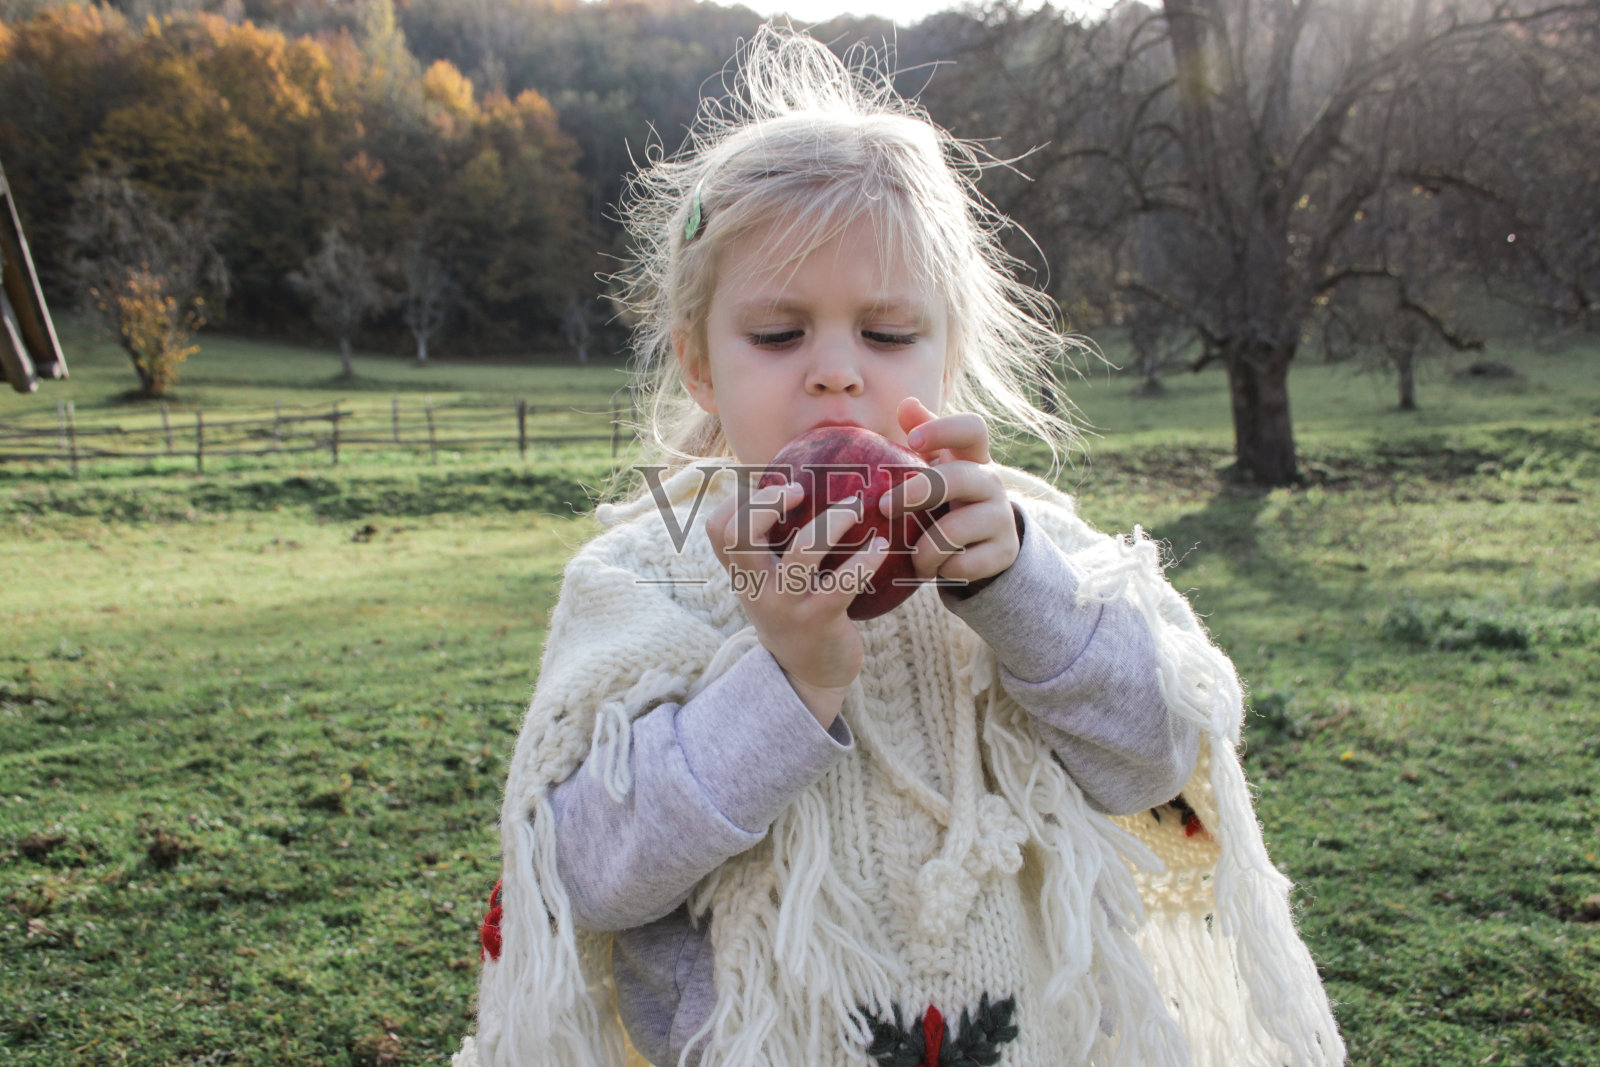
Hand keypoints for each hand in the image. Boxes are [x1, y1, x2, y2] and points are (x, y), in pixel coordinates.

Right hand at [703, 479, 889, 727]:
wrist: (809, 675)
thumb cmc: (794, 613)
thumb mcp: (770, 583)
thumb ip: (770, 546)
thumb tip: (801, 483)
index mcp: (743, 575)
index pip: (718, 531)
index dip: (735, 501)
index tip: (767, 487)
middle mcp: (757, 588)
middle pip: (740, 535)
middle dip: (768, 502)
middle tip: (800, 488)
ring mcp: (786, 606)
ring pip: (802, 551)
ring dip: (833, 521)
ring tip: (854, 506)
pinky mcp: (819, 621)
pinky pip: (843, 583)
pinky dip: (864, 560)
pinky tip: (880, 547)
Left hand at [879, 397, 1018, 586]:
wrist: (982, 549)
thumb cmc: (947, 500)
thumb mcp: (936, 467)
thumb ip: (923, 434)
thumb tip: (906, 403)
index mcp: (973, 457)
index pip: (972, 428)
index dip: (943, 429)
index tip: (913, 442)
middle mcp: (992, 482)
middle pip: (959, 478)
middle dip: (917, 492)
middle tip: (885, 507)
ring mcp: (1001, 517)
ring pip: (956, 530)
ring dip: (924, 549)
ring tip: (913, 559)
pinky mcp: (1004, 552)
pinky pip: (964, 564)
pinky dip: (943, 570)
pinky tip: (938, 570)